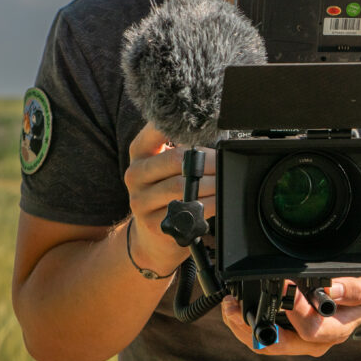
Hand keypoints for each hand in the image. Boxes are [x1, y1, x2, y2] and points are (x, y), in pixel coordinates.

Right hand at [124, 122, 215, 275]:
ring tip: (225, 180)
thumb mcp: (165, 164)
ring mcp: (140, 201)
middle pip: (177, 159)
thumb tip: (213, 130)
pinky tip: (218, 199)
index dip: (181, 126)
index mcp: (139, 153)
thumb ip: (181, 145)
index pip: (156, 130)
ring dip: (211, 183)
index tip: (204, 126)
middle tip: (226, 161)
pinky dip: (209, 203)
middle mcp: (134, 175)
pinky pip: (188, 209)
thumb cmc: (166, 190)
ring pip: (183, 186)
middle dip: (208, 160)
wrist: (151, 234)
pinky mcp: (154, 223)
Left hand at [220, 277, 360, 356]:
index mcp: (336, 331)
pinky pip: (266, 339)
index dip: (295, 309)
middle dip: (255, 325)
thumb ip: (354, 289)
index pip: (312, 327)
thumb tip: (332, 289)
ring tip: (229, 308)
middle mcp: (316, 342)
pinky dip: (248, 327)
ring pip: (268, 345)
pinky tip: (237, 311)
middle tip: (237, 305)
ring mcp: (301, 343)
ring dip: (245, 329)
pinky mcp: (290, 338)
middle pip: (281, 344)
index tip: (283, 286)